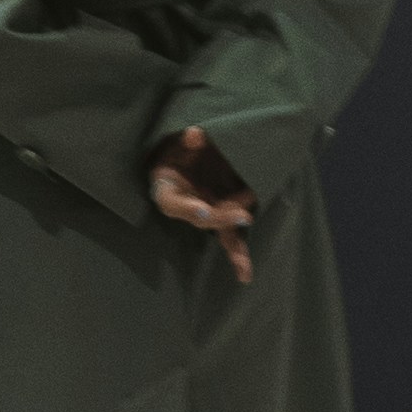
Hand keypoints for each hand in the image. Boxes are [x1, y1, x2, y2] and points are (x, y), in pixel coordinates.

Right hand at [150, 123, 254, 285]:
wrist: (186, 155)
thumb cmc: (175, 148)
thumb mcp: (174, 141)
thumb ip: (184, 140)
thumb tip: (195, 135)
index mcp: (166, 189)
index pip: (171, 202)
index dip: (186, 208)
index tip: (202, 210)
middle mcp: (186, 206)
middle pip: (201, 218)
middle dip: (221, 218)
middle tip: (241, 215)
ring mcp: (205, 212)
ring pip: (218, 230)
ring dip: (232, 234)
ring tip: (245, 235)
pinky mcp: (221, 216)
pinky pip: (230, 237)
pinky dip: (238, 254)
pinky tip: (244, 276)